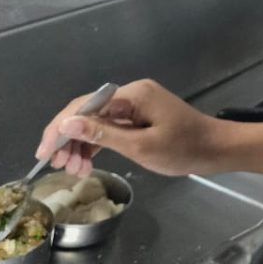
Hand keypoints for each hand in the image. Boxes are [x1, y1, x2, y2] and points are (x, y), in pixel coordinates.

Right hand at [35, 80, 222, 177]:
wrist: (217, 149)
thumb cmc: (183, 149)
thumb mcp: (140, 146)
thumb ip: (103, 135)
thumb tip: (67, 122)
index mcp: (132, 95)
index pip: (84, 106)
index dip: (60, 128)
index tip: (45, 153)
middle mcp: (131, 94)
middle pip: (87, 112)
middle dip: (68, 138)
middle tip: (57, 166)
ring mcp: (136, 105)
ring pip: (97, 121)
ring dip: (81, 144)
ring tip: (71, 169)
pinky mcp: (140, 117)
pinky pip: (110, 127)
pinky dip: (97, 144)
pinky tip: (85, 162)